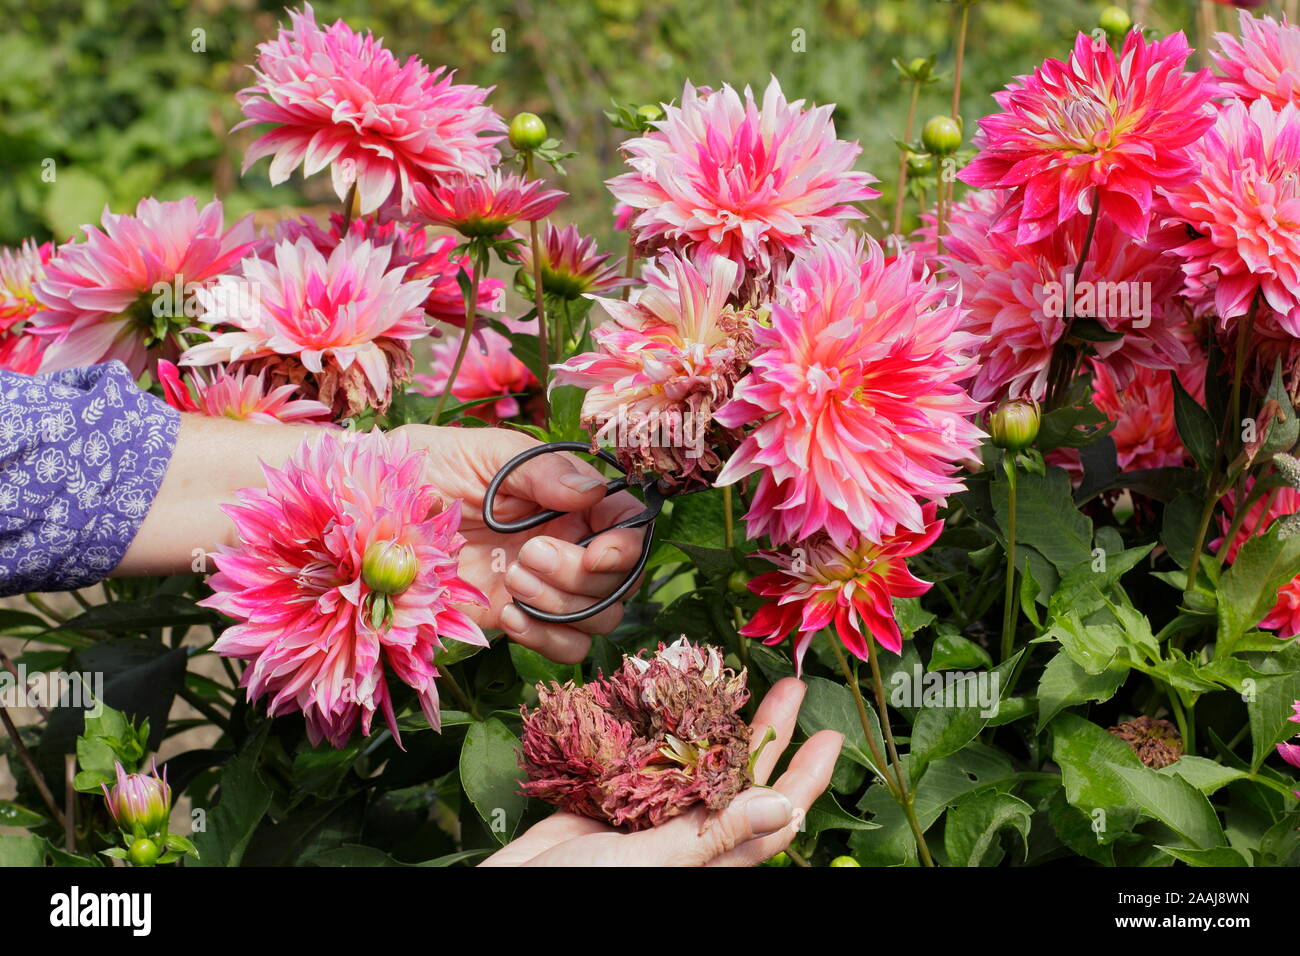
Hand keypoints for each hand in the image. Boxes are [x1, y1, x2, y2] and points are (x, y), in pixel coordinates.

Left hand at [122, 418, 645, 663]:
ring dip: (565, 602)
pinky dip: (548, 636)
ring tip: (511, 579)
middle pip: (621, 577)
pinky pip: (562, 646)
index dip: (627, 536)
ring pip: (599, 616)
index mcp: (562, 492)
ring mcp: (536, 584)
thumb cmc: (409, 466)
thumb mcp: (476, 451)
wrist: (349, 513)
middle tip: (528, 556)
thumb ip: (539, 467)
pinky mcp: (508, 621)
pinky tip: (509, 614)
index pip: (628, 520)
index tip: (597, 538)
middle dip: (588, 571)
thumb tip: (594, 489)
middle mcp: (559, 538)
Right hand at [480, 678, 842, 866]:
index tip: (831, 738)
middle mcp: (687, 835)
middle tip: (791, 687)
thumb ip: (715, 835)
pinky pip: (644, 759)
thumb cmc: (577, 892)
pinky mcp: (610, 800)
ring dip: (718, 723)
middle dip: (769, 732)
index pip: (774, 816)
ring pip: (696, 762)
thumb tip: (787, 808)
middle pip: (741, 778)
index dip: (805, 779)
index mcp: (709, 857)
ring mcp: (649, 816)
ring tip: (735, 681)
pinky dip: (659, 728)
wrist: (507, 894)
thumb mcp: (654, 864)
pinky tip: (667, 698)